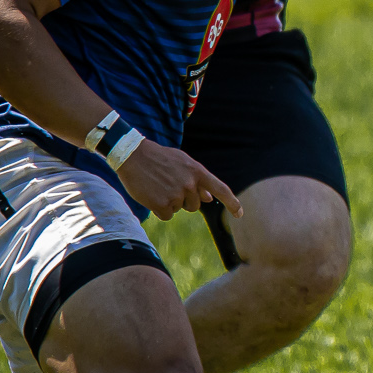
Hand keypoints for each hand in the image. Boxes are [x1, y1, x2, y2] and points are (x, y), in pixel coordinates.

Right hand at [115, 140, 240, 220]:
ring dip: (171, 203)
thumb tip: (210, 198)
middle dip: (184, 199)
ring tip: (159, 187)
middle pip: (195, 205)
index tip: (240, 214)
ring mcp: (176, 195)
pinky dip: (160, 210)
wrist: (132, 156)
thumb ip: (198, 180)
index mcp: (198, 171)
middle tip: (168, 184)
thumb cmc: (159, 158)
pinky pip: (167, 216)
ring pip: (180, 209)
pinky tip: (152, 195)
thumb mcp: (183, 163)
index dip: (232, 202)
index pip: (221, 189)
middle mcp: (190, 184)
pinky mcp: (162, 205)